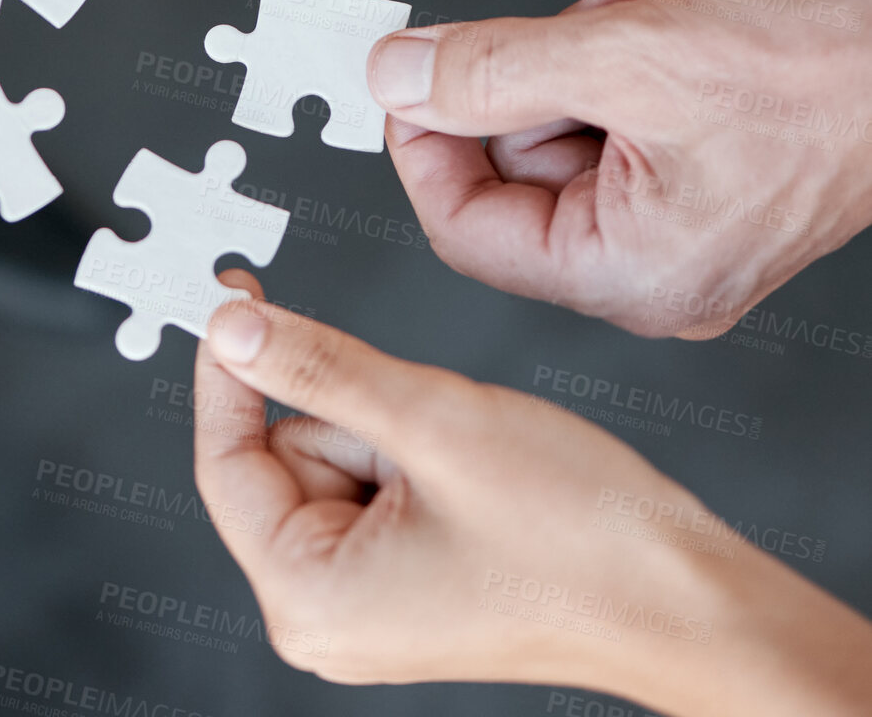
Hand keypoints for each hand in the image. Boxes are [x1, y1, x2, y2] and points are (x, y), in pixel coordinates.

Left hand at [194, 281, 871, 711]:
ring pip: (335, 453)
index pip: (226, 458)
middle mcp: (322, 612)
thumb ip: (316, 366)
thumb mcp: (429, 420)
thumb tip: (231, 329)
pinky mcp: (398, 577)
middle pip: (284, 452)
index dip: (228, 370)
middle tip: (424, 423)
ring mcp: (362, 598)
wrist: (685, 597)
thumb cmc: (579, 540)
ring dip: (392, 427)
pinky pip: (371, 476)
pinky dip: (412, 448)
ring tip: (464, 458)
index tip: (231, 297)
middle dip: (352, 411)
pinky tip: (470, 471)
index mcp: (308, 597)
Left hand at [365, 0, 871, 335]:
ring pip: (559, 130)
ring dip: (569, 53)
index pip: (465, 228)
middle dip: (518, 78)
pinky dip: (610, 55)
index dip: (422, 143)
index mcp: (630, 272)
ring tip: (627, 6)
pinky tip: (650, 12)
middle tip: (556, 19)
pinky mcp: (698, 175)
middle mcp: (651, 265)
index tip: (408, 75)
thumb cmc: (832, 70)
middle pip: (511, 171)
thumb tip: (396, 78)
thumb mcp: (629, 56)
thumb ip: (493, 70)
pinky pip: (611, 117)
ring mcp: (677, 222)